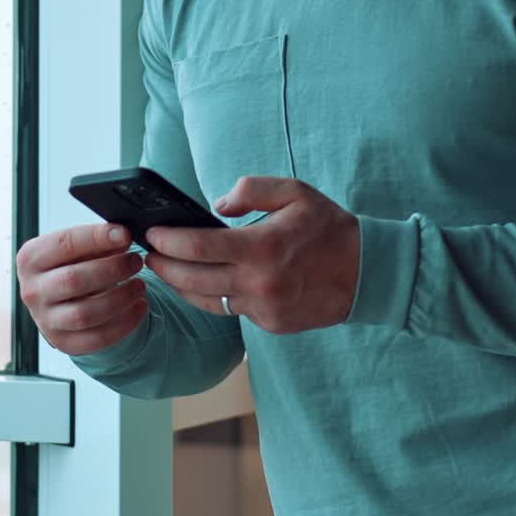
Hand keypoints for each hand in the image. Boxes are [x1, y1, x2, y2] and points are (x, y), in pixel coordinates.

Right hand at [16, 223, 147, 354]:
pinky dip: (124, 324)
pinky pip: (96, 338)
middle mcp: (32, 290)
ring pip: (84, 314)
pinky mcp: (63, 342)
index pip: (64, 244)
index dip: (97, 237)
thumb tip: (122, 237)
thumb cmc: (71, 263)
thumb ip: (97, 241)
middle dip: (112, 269)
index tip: (125, 235)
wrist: (58, 298)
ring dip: (120, 298)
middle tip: (136, 261)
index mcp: (31, 259)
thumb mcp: (77, 246)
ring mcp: (45, 320)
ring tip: (140, 284)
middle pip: (73, 281)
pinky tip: (139, 306)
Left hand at [144, 176, 358, 334]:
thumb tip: (216, 206)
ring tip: (165, 271)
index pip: (198, 247)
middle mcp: (259, 284)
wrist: (367, 273)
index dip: (168, 241)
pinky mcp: (270, 324)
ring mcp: (264, 309)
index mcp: (262, 248)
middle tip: (148, 255)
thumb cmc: (329, 228)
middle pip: (193, 279)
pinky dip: (214, 297)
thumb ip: (252, 190)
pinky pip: (231, 311)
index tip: (152, 234)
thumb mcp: (295, 192)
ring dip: (181, 286)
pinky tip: (204, 283)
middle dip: (164, 267)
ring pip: (207, 301)